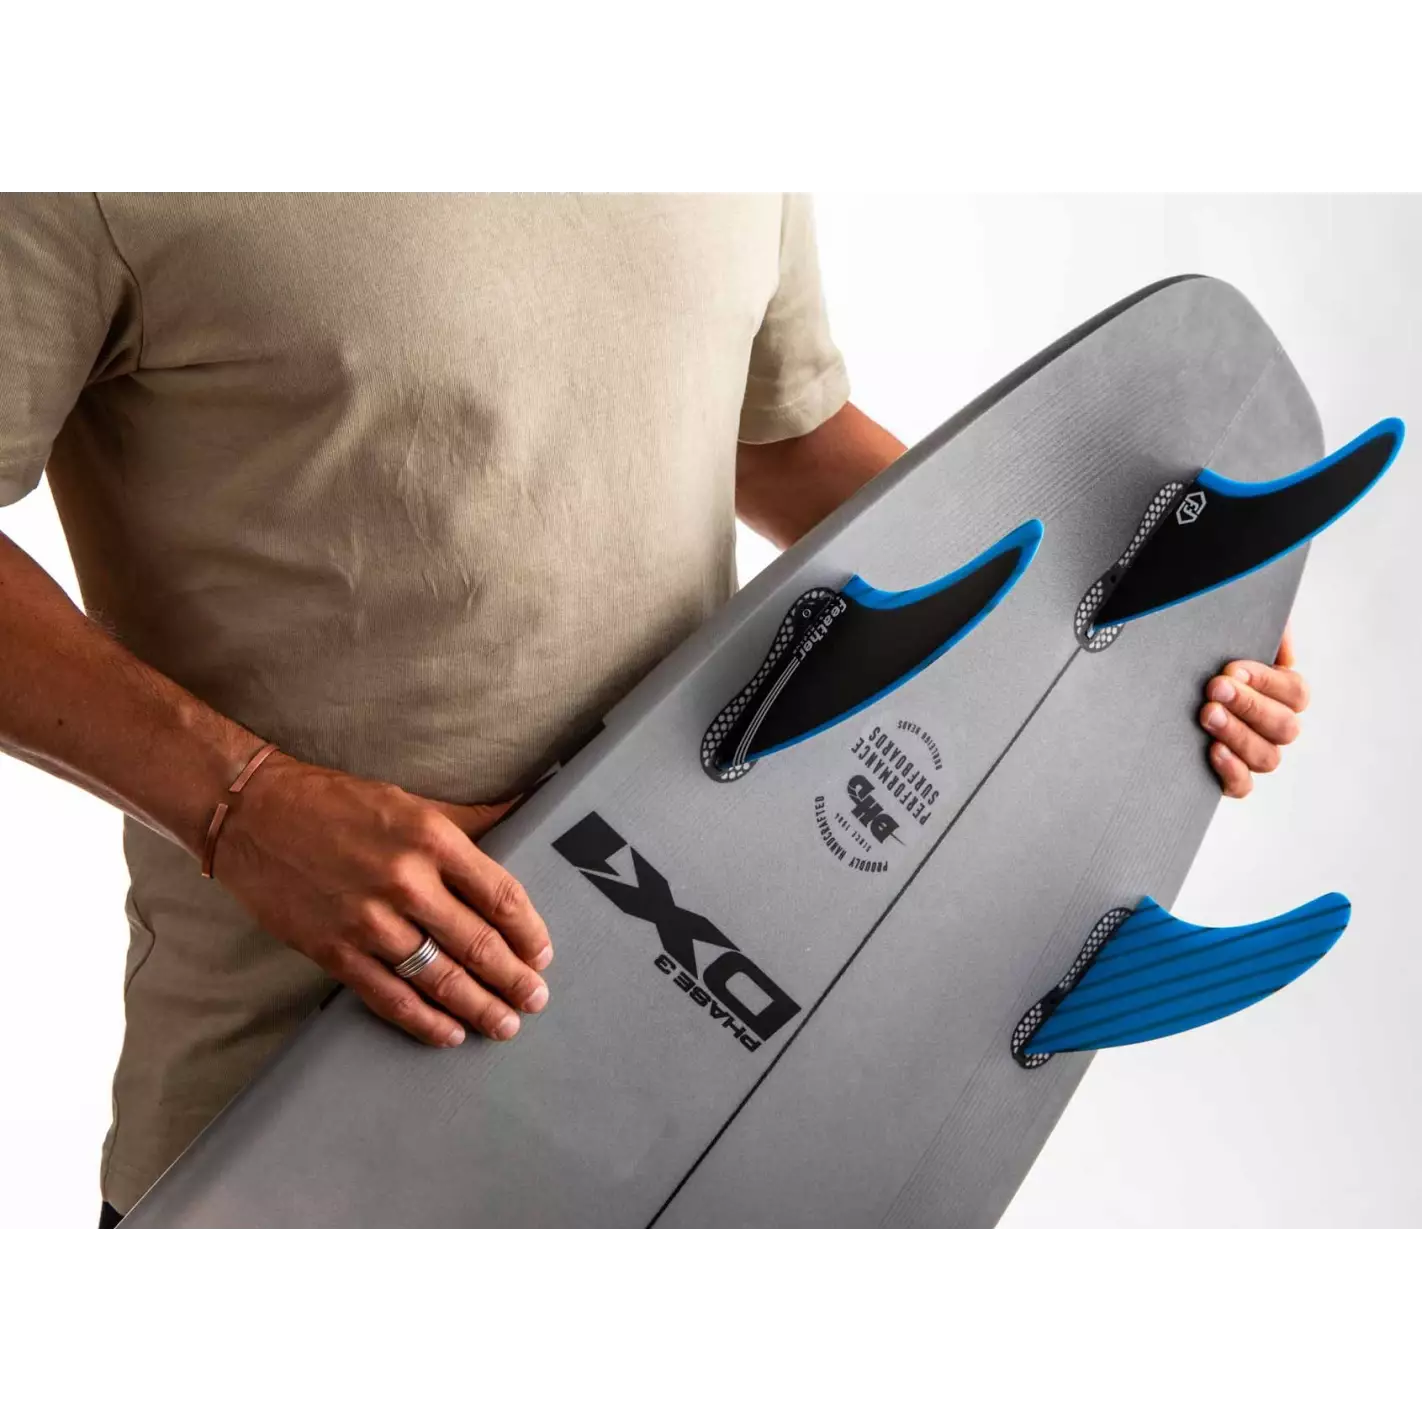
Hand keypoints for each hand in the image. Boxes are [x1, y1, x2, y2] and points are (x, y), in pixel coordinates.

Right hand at [210, 752, 551, 1047]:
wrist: (255, 815)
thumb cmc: (338, 803)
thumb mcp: (412, 801)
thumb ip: (471, 819)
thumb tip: (527, 808)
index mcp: (432, 839)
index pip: (501, 896)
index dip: (530, 933)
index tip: (543, 953)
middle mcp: (406, 882)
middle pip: (478, 944)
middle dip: (514, 979)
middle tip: (535, 999)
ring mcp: (369, 921)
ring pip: (440, 978)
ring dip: (479, 1007)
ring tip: (504, 1024)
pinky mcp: (334, 950)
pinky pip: (389, 997)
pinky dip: (424, 1021)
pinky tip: (449, 1033)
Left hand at [1199, 624, 1309, 798]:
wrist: (1156, 684)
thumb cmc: (1198, 655)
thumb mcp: (1224, 631)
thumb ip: (1256, 625)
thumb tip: (1276, 635)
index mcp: (1282, 692)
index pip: (1295, 693)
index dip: (1267, 682)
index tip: (1231, 668)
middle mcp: (1274, 726)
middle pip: (1285, 726)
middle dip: (1249, 705)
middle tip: (1214, 688)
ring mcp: (1253, 753)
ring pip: (1268, 757)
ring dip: (1239, 735)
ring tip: (1207, 715)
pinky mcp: (1229, 777)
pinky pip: (1243, 786)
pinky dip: (1233, 772)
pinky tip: (1212, 751)